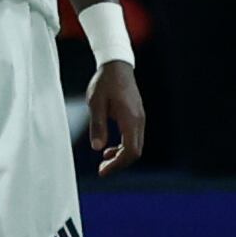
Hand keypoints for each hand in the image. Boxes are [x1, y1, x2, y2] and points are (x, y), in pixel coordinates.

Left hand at [85, 59, 145, 175]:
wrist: (117, 65)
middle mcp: (139, 120)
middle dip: (119, 163)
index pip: (131, 151)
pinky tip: (110, 148)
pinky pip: (134, 138)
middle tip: (101, 169)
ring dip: (121, 156)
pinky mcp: (137, 116)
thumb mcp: (95, 103)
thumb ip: (97, 125)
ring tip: (104, 159)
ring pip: (135, 146)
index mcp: (130, 118)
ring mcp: (140, 118)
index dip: (118, 165)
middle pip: (135, 152)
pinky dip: (124, 147)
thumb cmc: (105, 82)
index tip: (103, 171)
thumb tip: (97, 148)